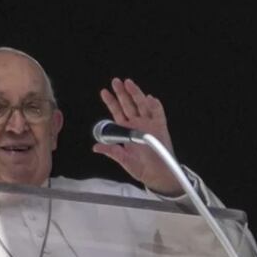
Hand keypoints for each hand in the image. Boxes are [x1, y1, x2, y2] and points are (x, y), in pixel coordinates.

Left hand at [93, 78, 183, 195]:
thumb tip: (96, 147)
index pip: (117, 112)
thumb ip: (112, 152)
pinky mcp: (161, 127)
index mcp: (126, 130)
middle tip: (116, 82)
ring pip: (142, 105)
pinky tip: (150, 99)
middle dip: (122, 93)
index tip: (104, 92)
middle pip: (129, 105)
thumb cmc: (141, 168)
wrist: (158, 175)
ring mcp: (149, 124)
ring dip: (136, 94)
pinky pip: (158, 113)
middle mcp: (137, 124)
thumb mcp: (124, 160)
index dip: (111, 102)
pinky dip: (155, 106)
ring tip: (129, 84)